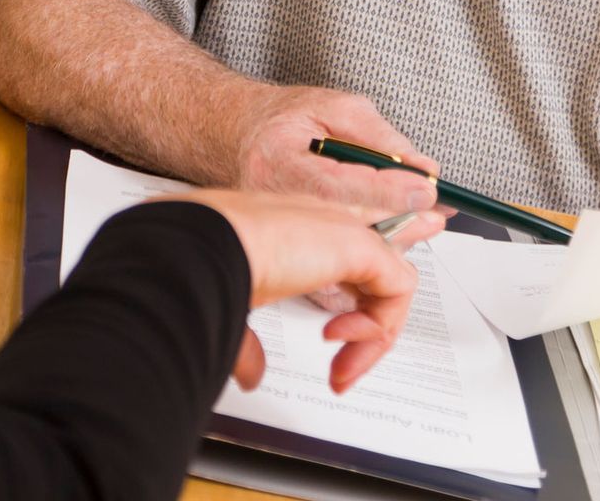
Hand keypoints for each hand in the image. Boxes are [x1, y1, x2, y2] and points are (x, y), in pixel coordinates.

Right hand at [165, 190, 440, 392]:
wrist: (200, 245)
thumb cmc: (200, 262)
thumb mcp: (231, 308)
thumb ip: (249, 341)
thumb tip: (252, 373)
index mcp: (290, 232)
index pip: (340, 260)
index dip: (348, 306)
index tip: (330, 343)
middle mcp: (319, 225)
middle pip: (372, 274)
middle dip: (366, 330)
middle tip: (341, 373)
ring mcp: (341, 230)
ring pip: (389, 285)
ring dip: (372, 337)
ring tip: (341, 366)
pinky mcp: (359, 244)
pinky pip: (399, 288)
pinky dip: (379, 325)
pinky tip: (342, 339)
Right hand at [234, 86, 442, 248]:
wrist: (245, 136)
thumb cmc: (289, 120)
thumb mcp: (337, 108)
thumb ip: (380, 135)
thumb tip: (422, 168)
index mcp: (277, 158)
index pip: (335, 184)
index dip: (384, 190)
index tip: (425, 188)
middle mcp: (270, 200)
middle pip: (340, 225)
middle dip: (398, 220)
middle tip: (435, 214)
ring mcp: (275, 231)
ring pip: (340, 255)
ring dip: (389, 241)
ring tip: (420, 220)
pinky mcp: (286, 253)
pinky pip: (332, 274)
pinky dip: (366, 260)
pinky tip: (390, 238)